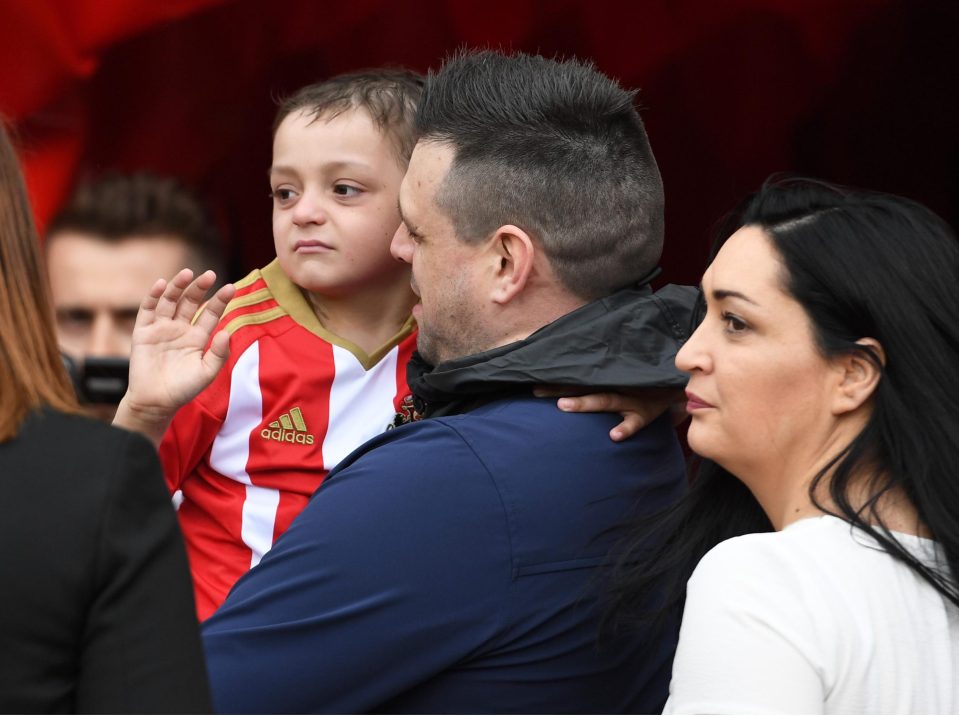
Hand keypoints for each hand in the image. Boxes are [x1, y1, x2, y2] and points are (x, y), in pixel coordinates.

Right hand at [114, 269, 235, 444]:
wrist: (155, 402)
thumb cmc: (183, 390)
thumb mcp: (206, 373)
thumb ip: (218, 353)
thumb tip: (226, 331)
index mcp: (198, 338)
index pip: (210, 314)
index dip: (220, 301)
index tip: (231, 288)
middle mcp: (180, 329)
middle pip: (190, 302)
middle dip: (199, 288)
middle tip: (210, 274)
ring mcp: (161, 329)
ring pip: (170, 301)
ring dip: (177, 286)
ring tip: (188, 274)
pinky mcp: (143, 332)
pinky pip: (148, 310)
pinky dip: (153, 296)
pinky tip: (161, 284)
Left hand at [533, 386, 687, 441]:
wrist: (681, 382)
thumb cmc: (644, 382)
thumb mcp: (622, 377)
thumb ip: (599, 381)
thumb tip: (567, 384)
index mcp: (608, 378)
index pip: (576, 377)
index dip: (554, 379)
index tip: (530, 381)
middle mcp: (616, 385)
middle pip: (583, 386)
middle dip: (559, 388)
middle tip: (536, 391)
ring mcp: (632, 398)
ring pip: (605, 399)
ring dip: (584, 402)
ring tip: (563, 406)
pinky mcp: (648, 412)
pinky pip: (636, 422)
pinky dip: (625, 427)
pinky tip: (613, 436)